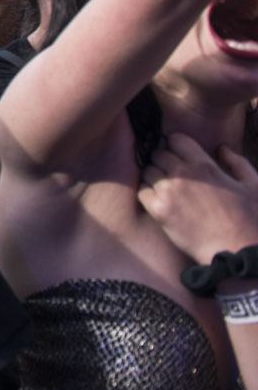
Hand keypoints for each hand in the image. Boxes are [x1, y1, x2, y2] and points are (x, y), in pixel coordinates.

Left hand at [139, 133, 257, 263]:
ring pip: (148, 172)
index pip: (175, 139)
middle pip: (158, 154)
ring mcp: (169, 191)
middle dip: (164, 161)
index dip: (175, 145)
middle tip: (173, 175)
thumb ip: (237, 162)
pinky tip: (161, 202)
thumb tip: (222, 148)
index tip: (178, 154)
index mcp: (204, 164)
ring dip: (155, 178)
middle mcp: (183, 174)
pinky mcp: (159, 210)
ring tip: (168, 190)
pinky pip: (142, 192)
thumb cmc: (250, 219)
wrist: (238, 251)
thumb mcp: (253, 185)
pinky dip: (148, 194)